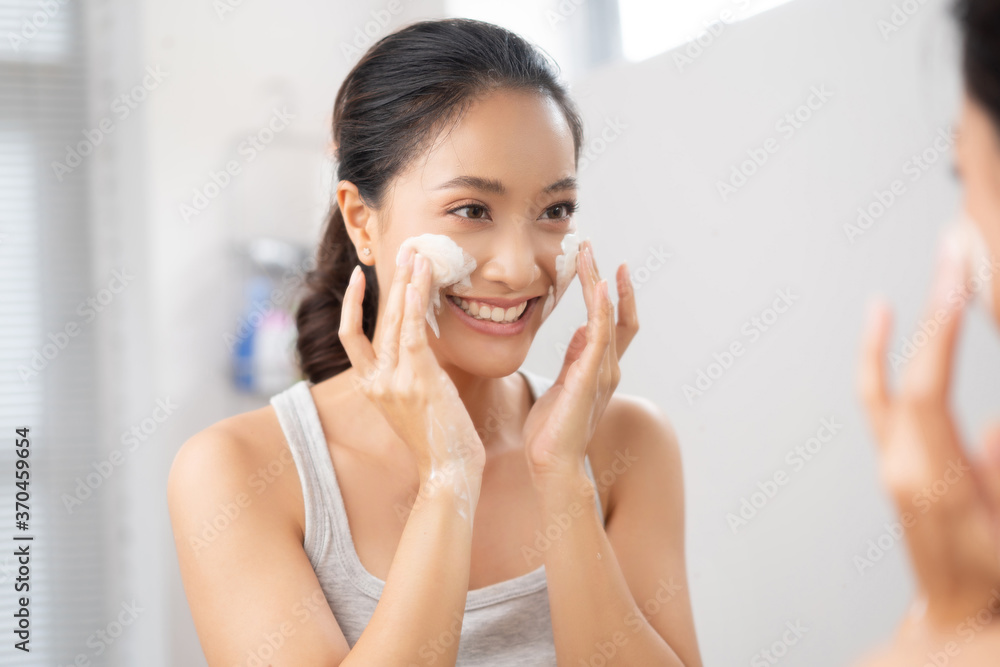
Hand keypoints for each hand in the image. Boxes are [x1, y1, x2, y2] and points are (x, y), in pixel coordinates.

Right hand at [339, 246, 485, 482]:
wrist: (448, 470)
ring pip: (393, 320)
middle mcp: (376, 381)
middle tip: (402, 251)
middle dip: (390, 282)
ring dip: (406, 283)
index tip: (357, 277)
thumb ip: (407, 373)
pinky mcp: (418, 380)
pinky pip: (412, 332)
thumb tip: (417, 342)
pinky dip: (415, 303)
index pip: (350, 336)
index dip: (350, 304)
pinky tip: (422, 280)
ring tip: (416, 254)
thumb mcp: (413, 402)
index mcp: (371, 386)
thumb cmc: (438, 438)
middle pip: (375, 319)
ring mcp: (394, 381)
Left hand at [523, 239, 638, 479]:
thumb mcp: (562, 385)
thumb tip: (580, 330)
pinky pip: (600, 335)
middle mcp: (608, 367)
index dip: (612, 293)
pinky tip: (598, 285)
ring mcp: (602, 372)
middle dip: (604, 277)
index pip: (613, 322)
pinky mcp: (589, 377)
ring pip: (608, 317)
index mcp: (599, 368)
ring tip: (588, 255)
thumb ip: (575, 358)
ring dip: (599, 283)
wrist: (551, 463)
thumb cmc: (552, 430)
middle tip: (590, 246)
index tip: (603, 265)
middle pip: (615, 312)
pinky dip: (602, 309)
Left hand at [858, 231, 999, 629]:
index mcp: (932, 481)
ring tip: (916, 285)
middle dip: (929, 313)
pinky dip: (882, 357)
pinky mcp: (897, 464)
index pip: (926, 390)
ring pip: (881, 384)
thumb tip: (994, 428)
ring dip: (898, 333)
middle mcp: (901, 466)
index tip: (954, 285)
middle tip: (952, 256)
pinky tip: (885, 319)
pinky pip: (880, 398)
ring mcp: (892, 464)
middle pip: (901, 375)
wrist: (957, 621)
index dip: (939, 334)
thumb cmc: (991, 582)